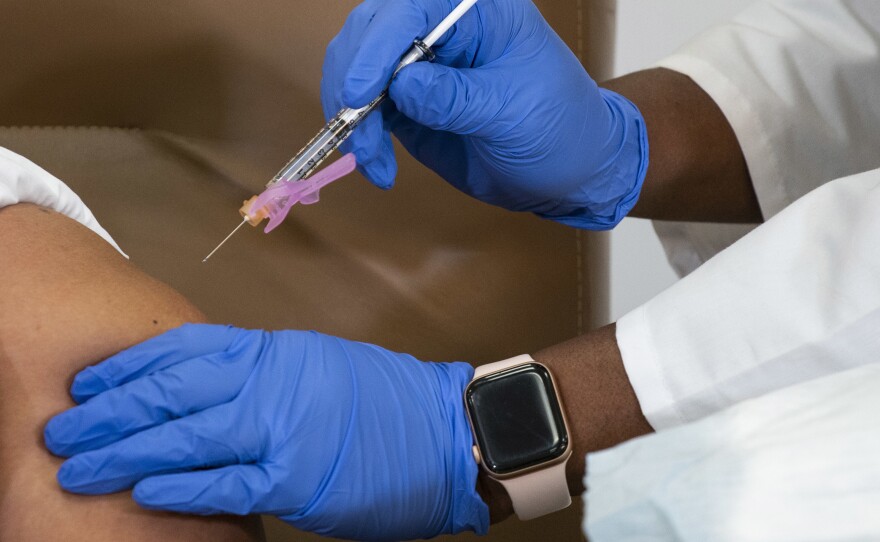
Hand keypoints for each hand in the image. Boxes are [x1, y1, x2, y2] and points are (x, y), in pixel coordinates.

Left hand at [44, 324, 487, 540]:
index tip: (90, 381)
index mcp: (273, 352)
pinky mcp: (296, 478)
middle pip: (171, 391)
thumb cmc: (384, 399)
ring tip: (79, 464)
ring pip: (186, 435)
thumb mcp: (316, 364)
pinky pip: (224, 482)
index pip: (184, 349)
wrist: (442, 430)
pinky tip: (143, 488)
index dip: (130, 366)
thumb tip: (206, 388)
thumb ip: (260, 372)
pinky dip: (181, 485)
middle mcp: (270, 382)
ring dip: (126, 451)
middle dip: (110, 411)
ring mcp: (281, 429)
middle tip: (65, 428)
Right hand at [321, 0, 647, 228]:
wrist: (567, 170)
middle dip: (352, 81)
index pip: (409, 9)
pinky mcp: (407, 102)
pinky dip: (361, 139)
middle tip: (355, 131)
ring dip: (351, 117)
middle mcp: (440, 28)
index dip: (378, 48)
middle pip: (370, 32)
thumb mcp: (513, 113)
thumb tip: (401, 86)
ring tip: (372, 159)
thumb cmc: (559, 127)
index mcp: (475, 11)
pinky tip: (377, 167)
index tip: (361, 94)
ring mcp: (419, 65)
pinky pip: (365, 111)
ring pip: (356, 70)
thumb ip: (456, 99)